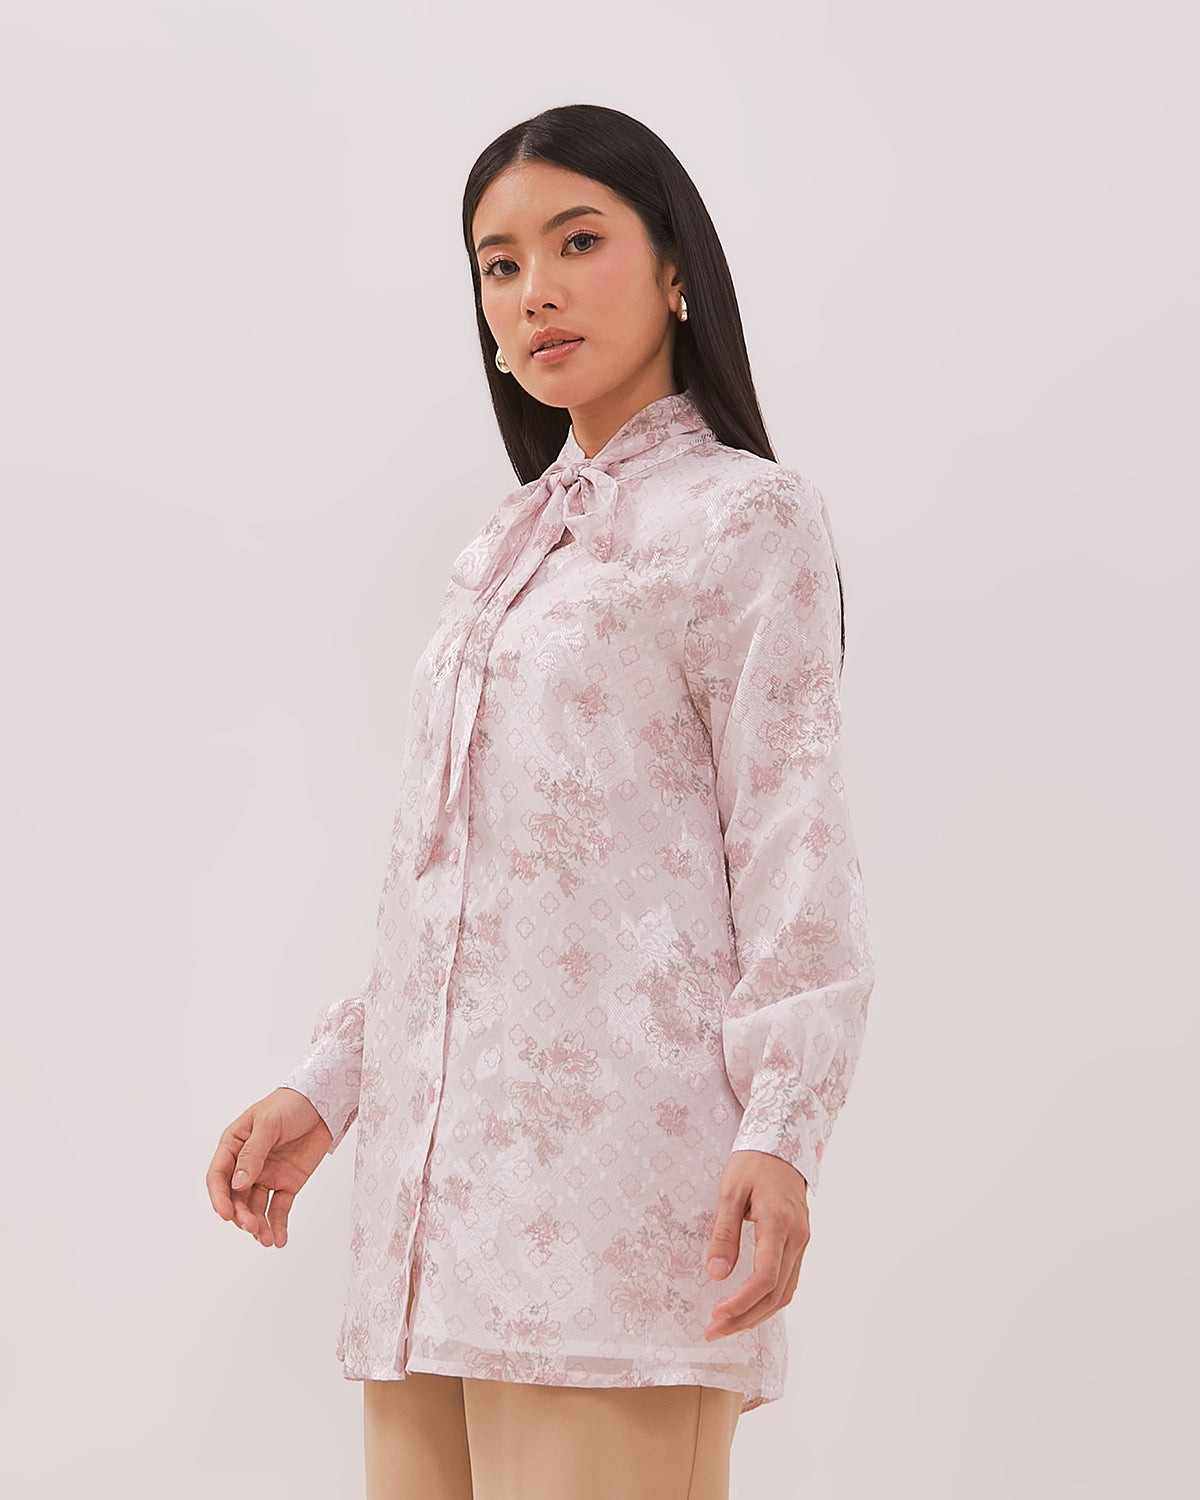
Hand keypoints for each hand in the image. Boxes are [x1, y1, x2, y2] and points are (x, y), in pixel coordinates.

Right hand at [206, 1087, 332, 1247]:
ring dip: (258, 1225)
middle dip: (242, 1216)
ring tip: (267, 1239)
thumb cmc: (289, 1104)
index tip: (227, 1215)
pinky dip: (278, 1225)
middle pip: (236, 1197)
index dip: (219, 1198)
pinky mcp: (288, 1183)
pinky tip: (280, 1240)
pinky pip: (279, 1208)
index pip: (218, 1177)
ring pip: (256, 1207)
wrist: (323, 1103)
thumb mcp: (268, 1124)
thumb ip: (253, 1154)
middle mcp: (247, 1165)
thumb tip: (237, 1183)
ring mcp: (267, 1175)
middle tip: (252, 1227)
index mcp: (234, 1146)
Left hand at [702, 1149, 809, 1339]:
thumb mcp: (730, 1191)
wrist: (781, 1145)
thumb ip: (724, 1233)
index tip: (716, 1315)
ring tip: (728, 1326)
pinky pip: (788, 1281)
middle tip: (714, 1330)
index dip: (741, 1303)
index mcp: (779, 1223)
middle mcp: (797, 1238)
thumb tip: (716, 1274)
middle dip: (744, 1318)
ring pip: (784, 1293)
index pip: (765, 1277)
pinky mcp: (799, 1243)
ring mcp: (801, 1242)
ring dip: (757, 1314)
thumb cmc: (753, 1163)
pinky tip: (749, 1307)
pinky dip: (768, 1301)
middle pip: (775, 1294)